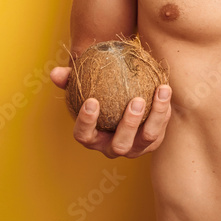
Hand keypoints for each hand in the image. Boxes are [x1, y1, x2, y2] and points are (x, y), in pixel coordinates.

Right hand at [50, 66, 171, 158]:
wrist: (126, 98)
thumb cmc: (100, 93)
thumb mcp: (86, 86)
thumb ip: (71, 80)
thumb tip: (55, 73)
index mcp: (93, 138)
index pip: (84, 135)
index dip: (86, 122)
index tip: (92, 100)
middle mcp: (113, 147)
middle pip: (119, 145)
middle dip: (128, 125)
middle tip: (135, 100)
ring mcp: (135, 148)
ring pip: (147, 138)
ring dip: (155, 116)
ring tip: (160, 92)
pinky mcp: (153, 142)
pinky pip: (161, 128)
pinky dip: (164, 109)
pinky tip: (165, 88)